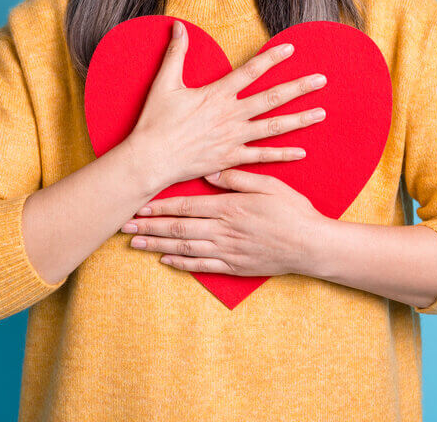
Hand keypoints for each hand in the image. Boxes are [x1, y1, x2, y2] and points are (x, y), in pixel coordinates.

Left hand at [120, 168, 324, 276]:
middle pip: (177, 228)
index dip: (159, 206)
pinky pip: (201, 266)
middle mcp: (223, 230)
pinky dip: (180, 263)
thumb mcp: (268, 184)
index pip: (186, 207)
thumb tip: (208, 170)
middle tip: (124, 224)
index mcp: (229, 207)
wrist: (311, 245)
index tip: (139, 204)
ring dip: (157, 246)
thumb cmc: (292, 211)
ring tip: (134, 243)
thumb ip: (236, 177)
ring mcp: (228, 251)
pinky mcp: (234, 267)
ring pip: (184, 248)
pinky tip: (164, 260)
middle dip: (148, 226)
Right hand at [126, 19, 327, 187]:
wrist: (151, 158)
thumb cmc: (155, 122)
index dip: (272, 58)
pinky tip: (302, 151)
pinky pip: (262, 157)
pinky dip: (283, 155)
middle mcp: (231, 115)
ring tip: (322, 113)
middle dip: (299, 88)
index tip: (291, 49)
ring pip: (274, 127)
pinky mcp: (231, 158)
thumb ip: (175, 54)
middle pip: (272, 98)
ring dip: (300, 119)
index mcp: (217, 94)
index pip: (250, 71)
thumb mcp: (164, 83)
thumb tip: (177, 25)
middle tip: (322, 80)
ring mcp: (234, 138)